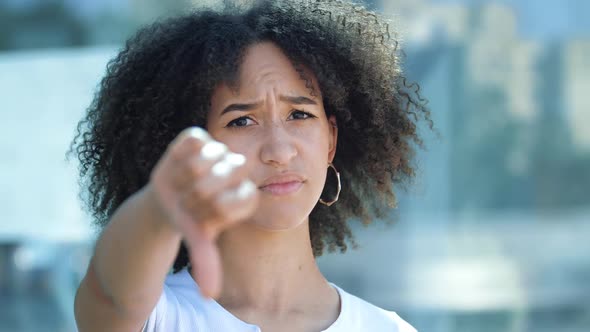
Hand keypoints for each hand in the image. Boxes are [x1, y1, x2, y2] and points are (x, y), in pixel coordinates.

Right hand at [148, 126, 258, 297]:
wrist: (166, 201)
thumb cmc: (188, 220)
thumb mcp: (197, 241)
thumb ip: (207, 262)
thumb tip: (209, 294)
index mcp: (244, 194)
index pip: (245, 196)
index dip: (220, 208)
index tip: (204, 216)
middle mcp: (236, 170)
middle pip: (232, 171)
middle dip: (206, 190)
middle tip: (191, 199)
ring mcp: (218, 152)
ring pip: (213, 154)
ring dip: (191, 174)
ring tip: (182, 184)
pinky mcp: (198, 138)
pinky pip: (196, 139)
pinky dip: (183, 154)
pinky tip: (177, 166)